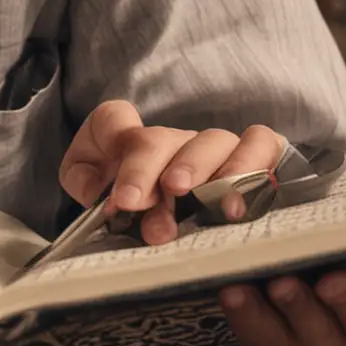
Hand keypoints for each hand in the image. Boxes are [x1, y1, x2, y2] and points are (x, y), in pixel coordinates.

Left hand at [58, 100, 285, 244]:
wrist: (187, 226)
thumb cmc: (139, 207)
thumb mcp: (98, 192)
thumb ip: (84, 182)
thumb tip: (98, 189)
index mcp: (128, 139)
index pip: (113, 119)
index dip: (115, 153)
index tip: (121, 201)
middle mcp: (172, 139)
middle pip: (160, 138)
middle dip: (148, 173)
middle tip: (144, 209)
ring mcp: (213, 147)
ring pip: (212, 140)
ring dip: (200, 170)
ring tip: (196, 202)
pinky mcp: (254, 157)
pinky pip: (261, 142)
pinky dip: (252, 164)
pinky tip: (239, 204)